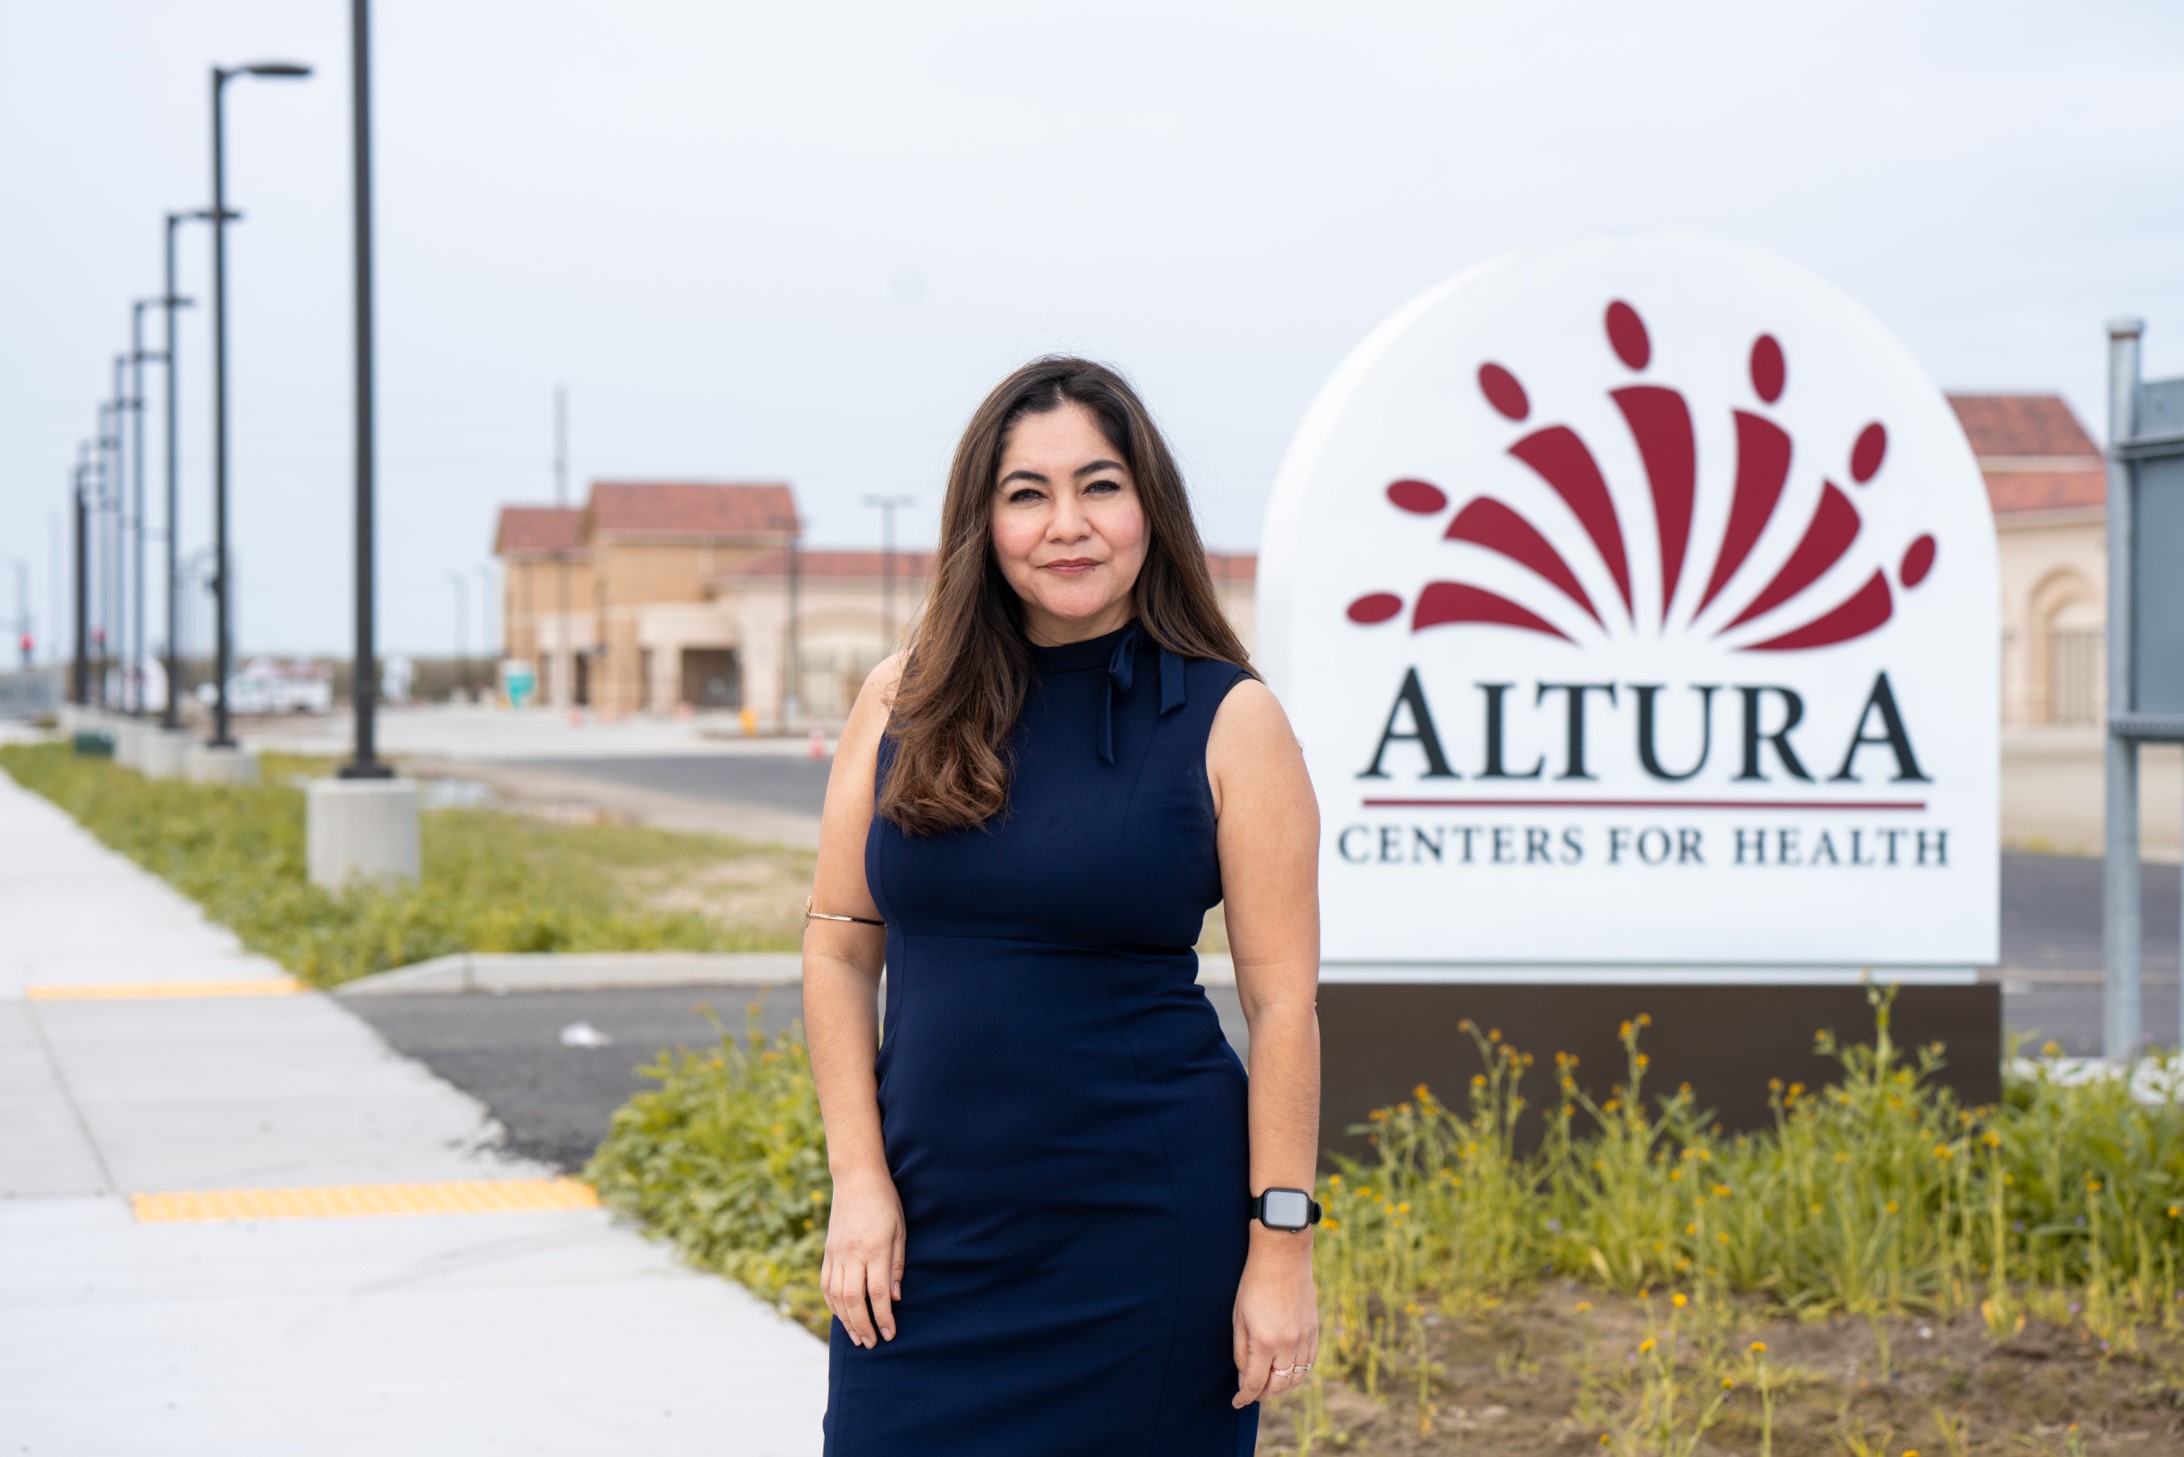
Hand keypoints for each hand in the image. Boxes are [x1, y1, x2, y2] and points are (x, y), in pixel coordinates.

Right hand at [821, 1166, 904, 1347]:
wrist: (856, 1179)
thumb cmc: (885, 1203)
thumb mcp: (900, 1230)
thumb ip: (897, 1265)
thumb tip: (895, 1298)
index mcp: (874, 1248)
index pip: (878, 1292)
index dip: (884, 1317)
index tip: (890, 1334)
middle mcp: (853, 1254)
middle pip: (854, 1300)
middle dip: (864, 1326)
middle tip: (872, 1344)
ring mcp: (836, 1254)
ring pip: (837, 1296)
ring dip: (847, 1320)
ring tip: (857, 1337)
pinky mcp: (828, 1252)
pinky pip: (826, 1284)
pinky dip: (833, 1304)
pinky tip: (842, 1316)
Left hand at [1231, 1234, 1318, 1406]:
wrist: (1283, 1257)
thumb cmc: (1254, 1284)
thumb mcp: (1238, 1318)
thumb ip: (1241, 1352)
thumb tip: (1244, 1378)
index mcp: (1264, 1342)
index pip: (1254, 1383)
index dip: (1244, 1397)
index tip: (1237, 1402)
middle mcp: (1287, 1345)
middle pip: (1277, 1386)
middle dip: (1262, 1395)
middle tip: (1252, 1394)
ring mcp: (1304, 1339)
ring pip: (1296, 1379)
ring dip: (1282, 1387)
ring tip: (1269, 1385)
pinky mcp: (1314, 1331)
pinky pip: (1309, 1363)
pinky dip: (1297, 1372)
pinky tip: (1286, 1370)